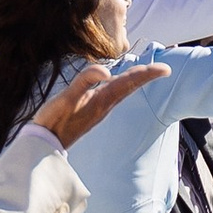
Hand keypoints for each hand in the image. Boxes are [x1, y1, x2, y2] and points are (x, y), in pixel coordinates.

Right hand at [32, 58, 163, 146]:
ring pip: (122, 89)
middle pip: (129, 85)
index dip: (147, 74)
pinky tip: (119, 82)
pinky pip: (111, 94)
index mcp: (102, 99)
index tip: (166, 70)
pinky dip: (120, 85)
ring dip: (135, 79)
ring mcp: (98, 107)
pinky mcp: (91, 109)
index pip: (129, 82)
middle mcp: (104, 103)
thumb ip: (85, 81)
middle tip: (164, 70)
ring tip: (147, 72)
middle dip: (146, 75)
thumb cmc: (54, 120)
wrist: (46, 142)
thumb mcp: (67, 98)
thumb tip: (106, 71)